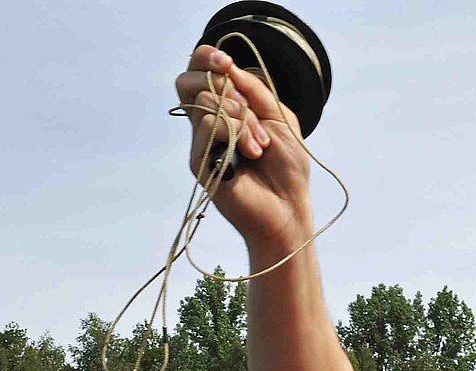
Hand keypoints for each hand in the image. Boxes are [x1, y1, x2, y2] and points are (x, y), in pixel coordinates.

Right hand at [174, 45, 313, 252]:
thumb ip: (254, 89)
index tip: (226, 62)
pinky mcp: (200, 160)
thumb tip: (229, 66)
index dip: (206, 58)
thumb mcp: (278, 116)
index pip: (199, 72)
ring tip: (259, 143)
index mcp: (226, 108)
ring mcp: (202, 142)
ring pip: (203, 101)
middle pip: (187, 81)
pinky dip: (234, 131)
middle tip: (244, 102)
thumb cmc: (286, 167)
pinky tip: (251, 151)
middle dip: (217, 80)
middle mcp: (208, 122)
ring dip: (240, 116)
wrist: (288, 206)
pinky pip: (206, 125)